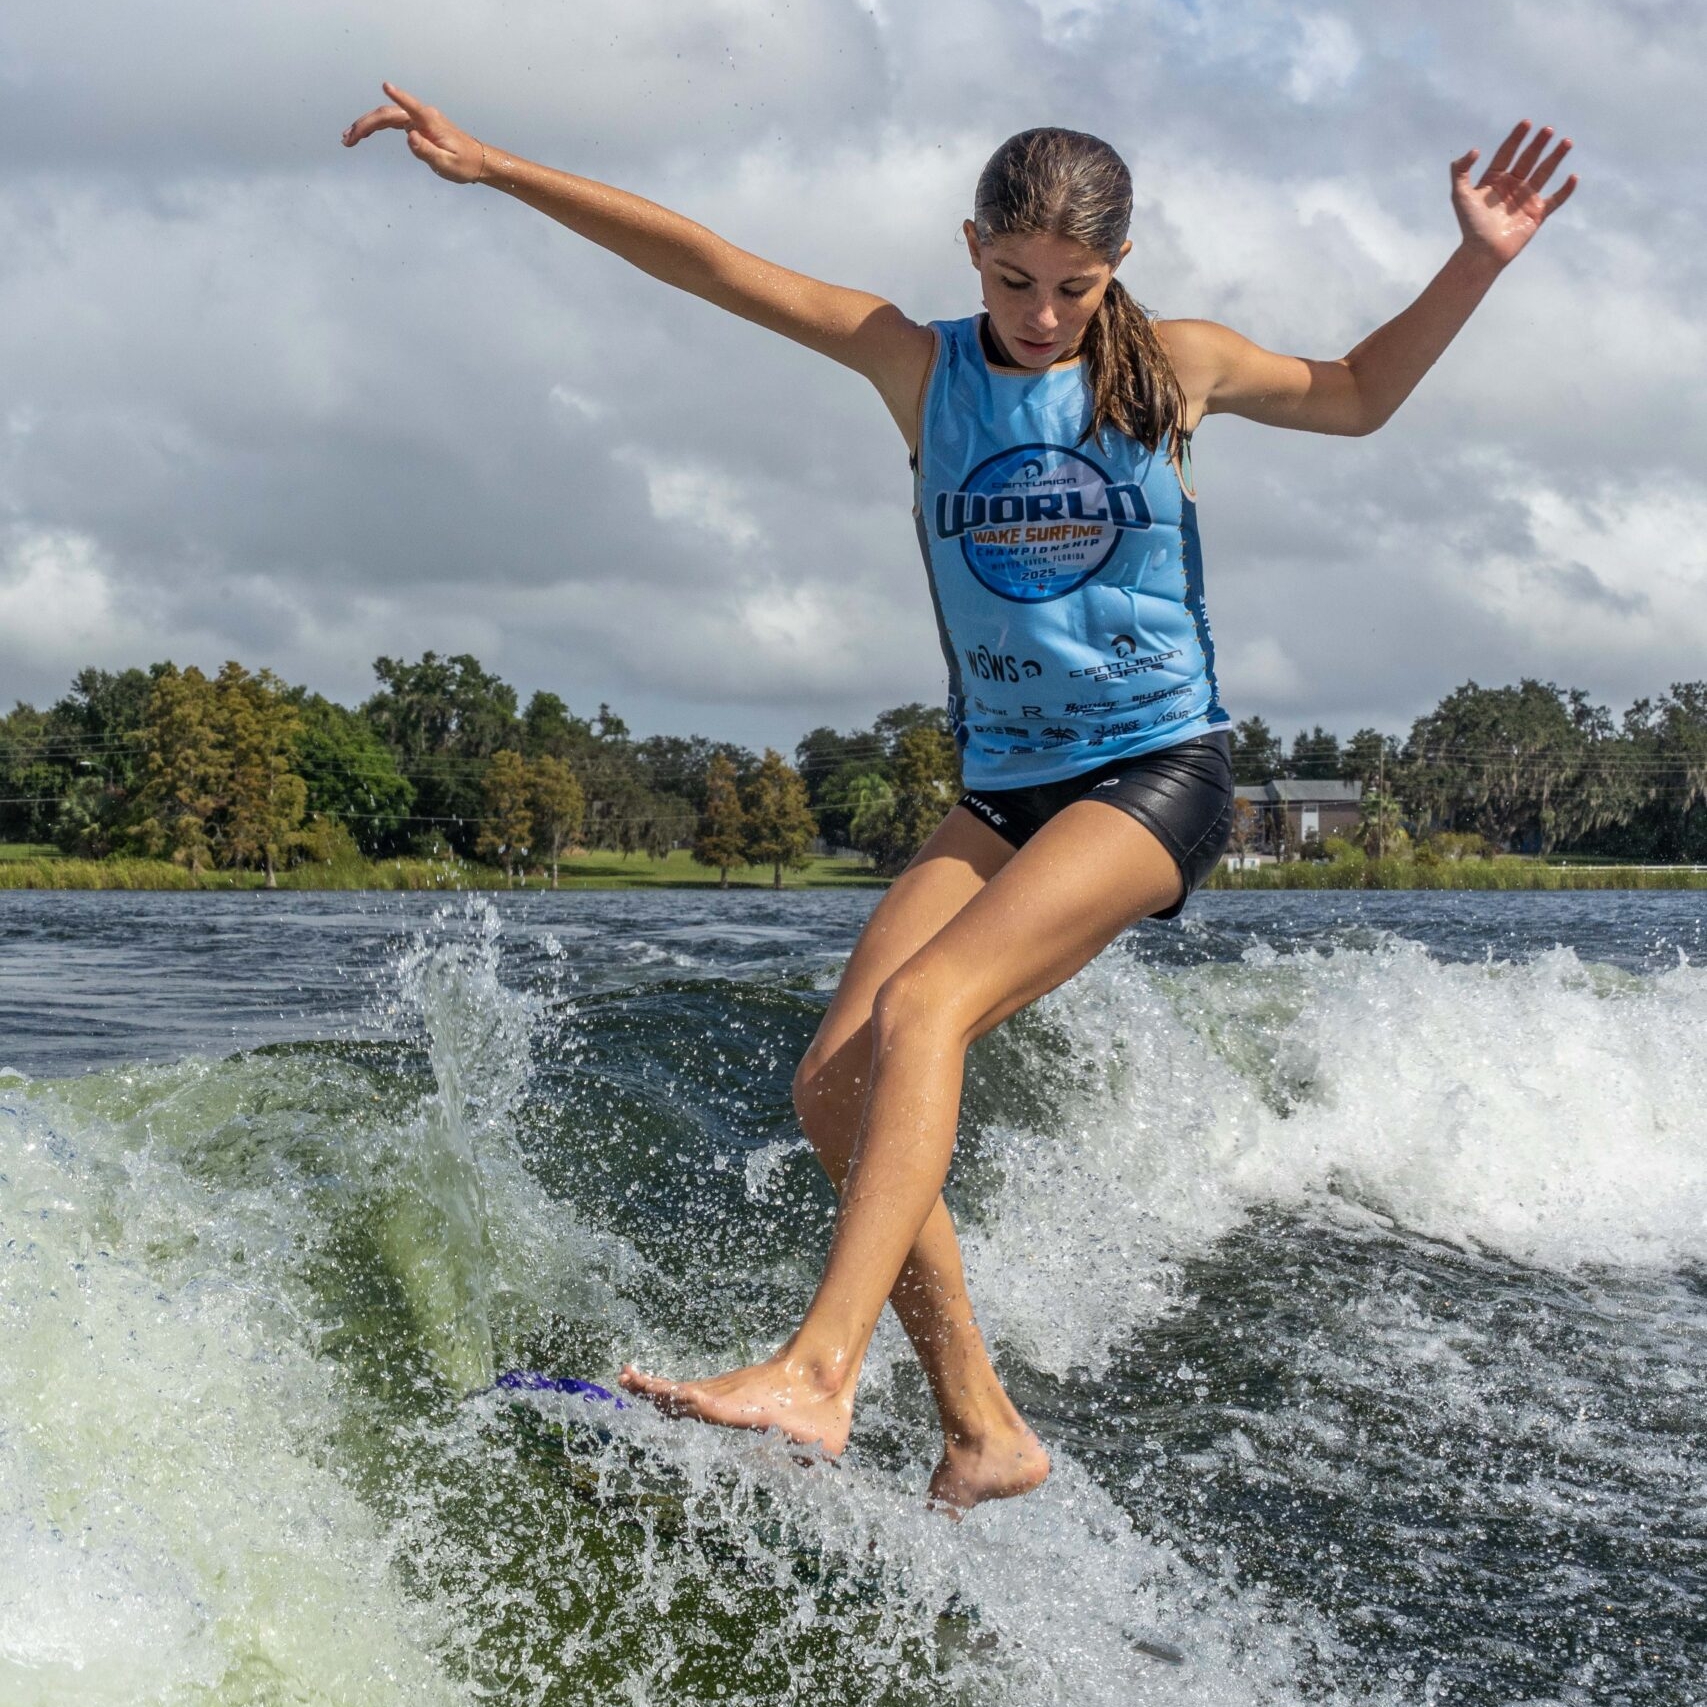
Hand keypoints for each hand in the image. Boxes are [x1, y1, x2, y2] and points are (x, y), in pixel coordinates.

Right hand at [341, 82, 482, 184]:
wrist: (477, 161)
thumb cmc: (464, 164)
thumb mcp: (446, 163)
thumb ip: (427, 150)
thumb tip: (409, 137)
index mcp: (430, 121)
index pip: (410, 106)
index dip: (397, 96)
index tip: (386, 85)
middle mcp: (422, 116)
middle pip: (388, 114)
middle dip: (366, 124)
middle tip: (348, 139)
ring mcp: (418, 119)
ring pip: (386, 117)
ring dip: (366, 125)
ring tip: (349, 138)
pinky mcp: (416, 125)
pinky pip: (391, 122)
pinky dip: (376, 127)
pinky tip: (364, 133)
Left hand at [1450, 120, 1577, 267]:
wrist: (1482, 252)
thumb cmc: (1470, 224)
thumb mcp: (1459, 195)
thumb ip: (1460, 171)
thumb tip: (1474, 150)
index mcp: (1494, 179)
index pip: (1507, 153)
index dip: (1516, 138)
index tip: (1527, 123)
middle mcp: (1512, 186)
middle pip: (1528, 159)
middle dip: (1538, 144)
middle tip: (1548, 130)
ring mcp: (1525, 199)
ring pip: (1544, 173)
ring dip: (1555, 157)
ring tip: (1566, 142)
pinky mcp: (1537, 214)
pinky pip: (1555, 200)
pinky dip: (1565, 190)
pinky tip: (1573, 177)